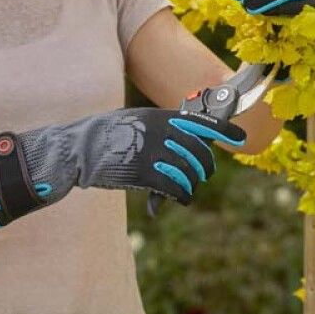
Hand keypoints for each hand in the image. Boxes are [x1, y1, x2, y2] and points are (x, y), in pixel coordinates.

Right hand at [0, 108, 245, 227]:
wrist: (74, 151)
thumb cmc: (104, 137)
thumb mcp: (132, 121)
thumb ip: (159, 126)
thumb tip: (188, 132)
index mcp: (156, 116)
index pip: (198, 121)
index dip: (222, 130)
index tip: (240, 137)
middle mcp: (156, 130)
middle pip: (197, 150)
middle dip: (204, 164)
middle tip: (203, 173)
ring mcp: (149, 151)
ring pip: (188, 170)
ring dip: (192, 182)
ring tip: (187, 189)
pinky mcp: (141, 172)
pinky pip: (173, 185)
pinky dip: (181, 194)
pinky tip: (180, 198)